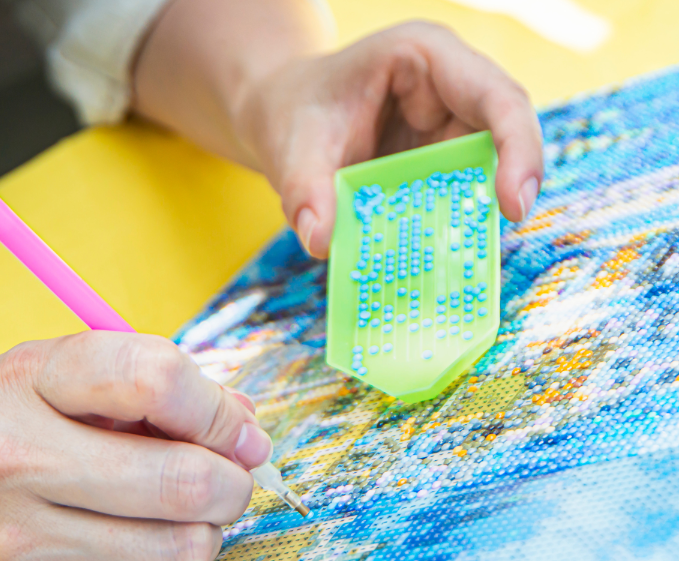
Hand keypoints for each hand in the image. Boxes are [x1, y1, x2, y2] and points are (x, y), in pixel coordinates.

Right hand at [0, 333, 271, 560]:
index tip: (236, 431)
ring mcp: (22, 548)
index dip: (217, 409)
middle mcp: (17, 463)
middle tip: (226, 481)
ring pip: (184, 549)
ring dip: (206, 532)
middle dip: (232, 483)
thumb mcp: (46, 385)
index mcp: (28, 384)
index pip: (155, 377)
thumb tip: (246, 425)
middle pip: (185, 479)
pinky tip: (145, 555)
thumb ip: (147, 390)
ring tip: (182, 518)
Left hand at [237, 21, 543, 257]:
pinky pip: (457, 196)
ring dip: (478, 214)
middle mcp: (450, 91)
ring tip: (469, 258)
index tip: (512, 205)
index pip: (497, 97)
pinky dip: (452, 227)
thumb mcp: (292, 145)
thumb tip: (321, 243)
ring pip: (485, 172)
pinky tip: (441, 259)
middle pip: (505, 136)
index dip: (518, 149)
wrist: (285, 117)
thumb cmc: (295, 112)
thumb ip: (304, 190)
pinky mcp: (437, 165)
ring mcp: (447, 130)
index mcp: (426, 59)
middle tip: (497, 237)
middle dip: (508, 187)